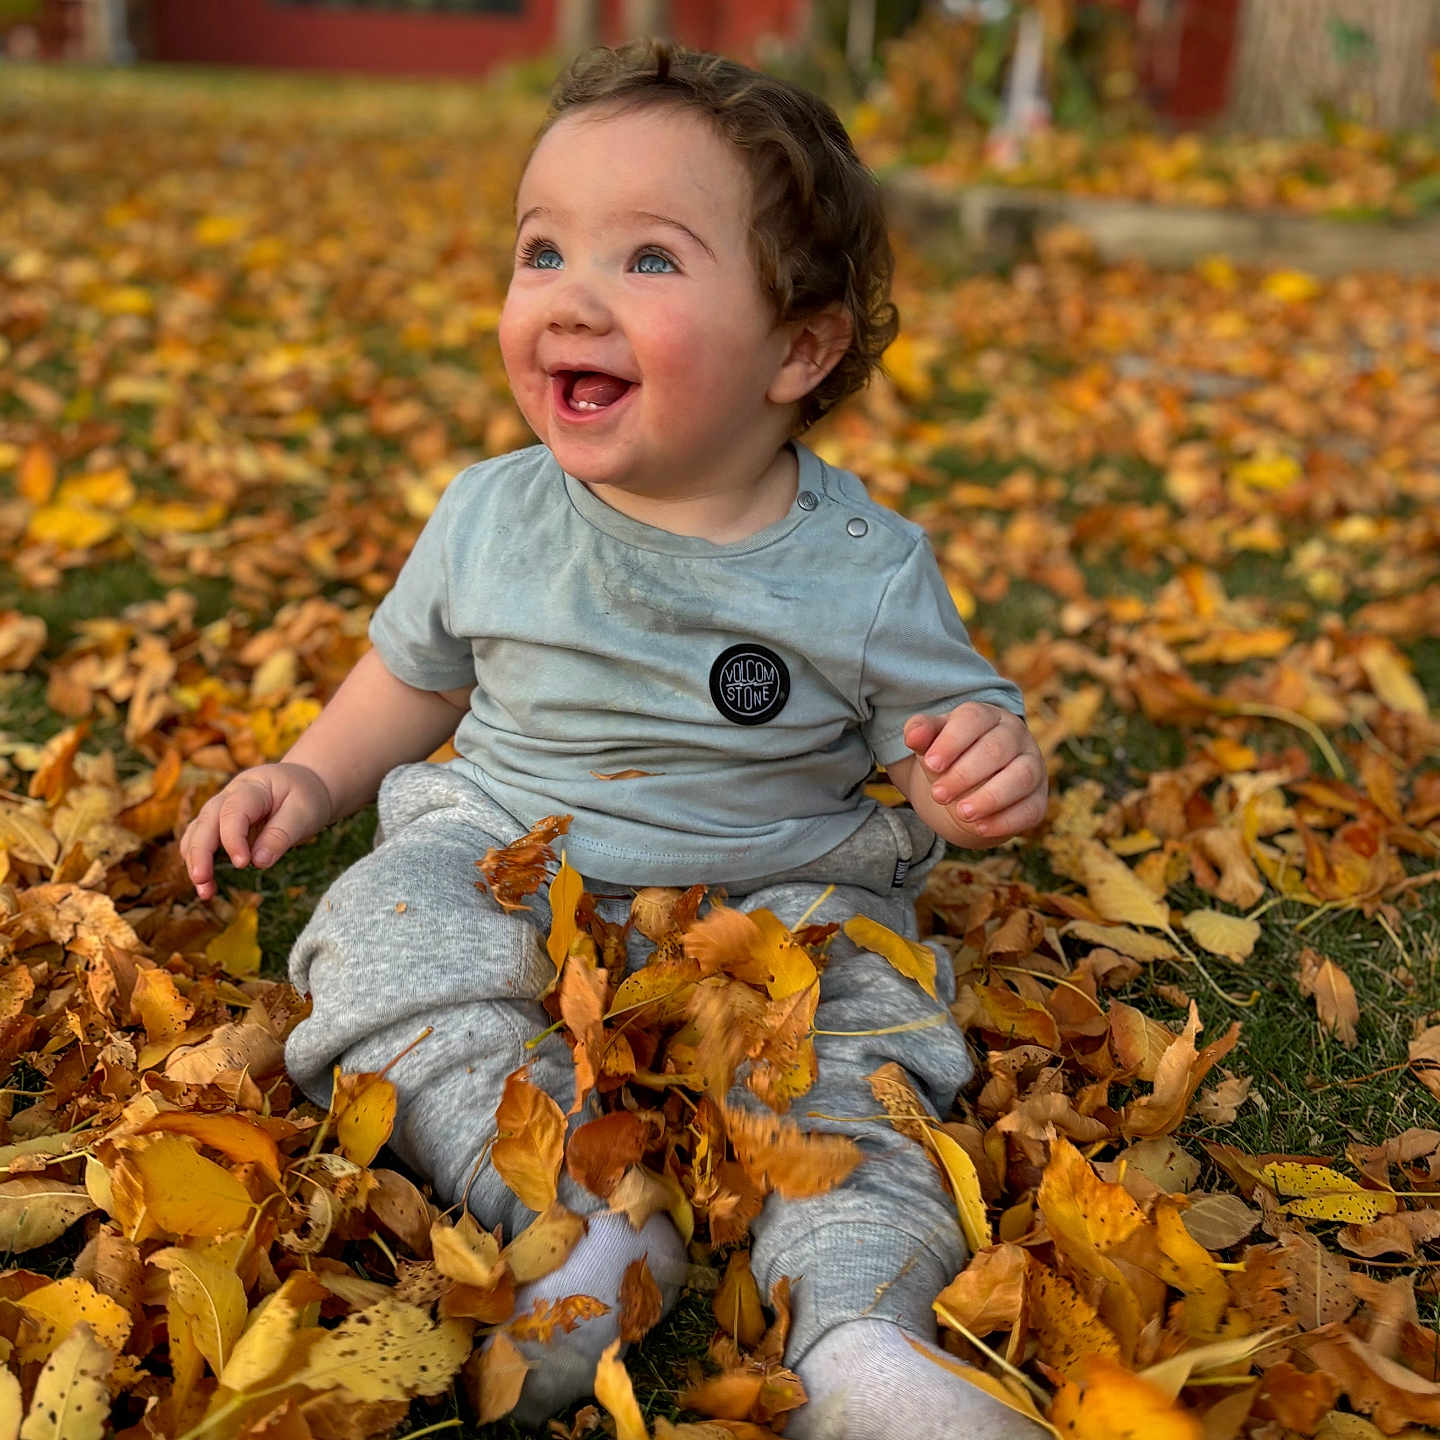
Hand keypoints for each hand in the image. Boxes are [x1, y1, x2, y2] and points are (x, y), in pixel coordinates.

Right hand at [180, 763, 334, 899]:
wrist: (304, 785)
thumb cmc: (305, 796)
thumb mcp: (303, 812)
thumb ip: (281, 835)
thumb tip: (259, 862)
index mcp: (253, 787)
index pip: (234, 811)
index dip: (233, 838)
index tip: (242, 864)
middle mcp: (229, 795)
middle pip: (206, 821)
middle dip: (200, 852)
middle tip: (202, 880)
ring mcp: (221, 810)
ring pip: (197, 832)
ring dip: (195, 860)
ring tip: (205, 892)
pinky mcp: (219, 825)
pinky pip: (201, 842)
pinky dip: (200, 862)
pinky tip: (209, 886)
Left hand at [902, 703, 1047, 844]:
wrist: (974, 785)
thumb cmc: (951, 755)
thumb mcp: (933, 741)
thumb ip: (921, 733)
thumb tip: (913, 735)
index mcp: (987, 716)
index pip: (973, 719)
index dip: (952, 741)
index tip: (930, 764)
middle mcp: (1016, 736)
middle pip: (997, 749)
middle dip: (965, 774)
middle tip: (938, 795)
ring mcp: (1033, 766)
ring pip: (1021, 777)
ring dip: (990, 797)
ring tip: (961, 813)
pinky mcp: (1038, 799)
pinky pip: (1030, 809)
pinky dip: (1005, 821)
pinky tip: (979, 827)